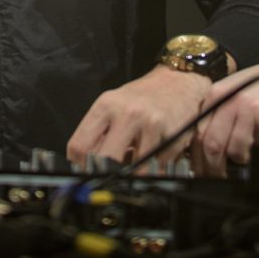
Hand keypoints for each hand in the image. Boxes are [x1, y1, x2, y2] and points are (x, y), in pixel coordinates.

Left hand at [66, 65, 210, 171]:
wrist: (179, 82)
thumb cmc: (142, 96)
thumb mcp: (114, 106)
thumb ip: (99, 133)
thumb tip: (85, 165)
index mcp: (106, 105)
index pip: (80, 146)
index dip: (81, 165)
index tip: (88, 170)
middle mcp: (127, 113)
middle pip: (105, 160)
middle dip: (107, 173)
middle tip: (112, 175)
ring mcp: (151, 125)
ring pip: (135, 170)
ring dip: (135, 173)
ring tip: (137, 162)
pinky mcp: (172, 135)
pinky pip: (158, 167)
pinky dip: (155, 167)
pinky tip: (156, 153)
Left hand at [190, 63, 258, 177]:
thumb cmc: (255, 91)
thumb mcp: (229, 96)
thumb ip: (214, 117)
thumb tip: (198, 150)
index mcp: (216, 94)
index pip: (198, 133)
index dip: (198, 157)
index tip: (200, 171)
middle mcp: (230, 100)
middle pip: (213, 144)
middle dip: (214, 167)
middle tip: (218, 176)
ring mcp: (250, 109)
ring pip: (235, 150)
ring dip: (240, 158)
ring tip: (244, 152)